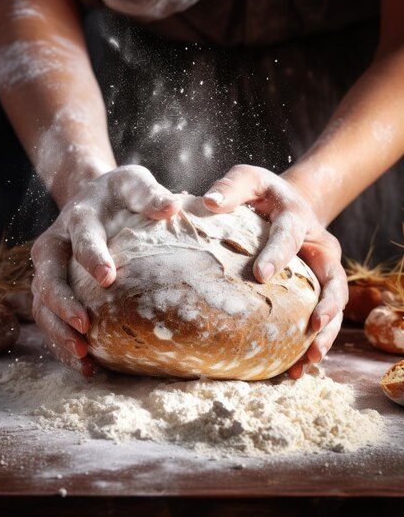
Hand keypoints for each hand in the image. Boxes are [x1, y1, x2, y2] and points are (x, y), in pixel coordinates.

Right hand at [31, 165, 180, 374]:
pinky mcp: (51, 288)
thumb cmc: (119, 193)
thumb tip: (170, 207)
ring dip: (59, 331)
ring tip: (83, 356)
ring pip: (42, 304)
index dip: (92, 257)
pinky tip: (85, 365)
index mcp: (78, 217)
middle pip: (49, 276)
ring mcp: (48, 269)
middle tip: (85, 327)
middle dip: (64, 303)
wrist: (93, 196)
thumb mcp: (133, 182)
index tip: (108, 278)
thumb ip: (148, 193)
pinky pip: (49, 318)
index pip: (82, 238)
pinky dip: (62, 343)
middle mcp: (55, 244)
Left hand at [203, 164, 347, 378]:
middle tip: (311, 327)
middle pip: (332, 278)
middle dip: (326, 305)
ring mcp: (321, 269)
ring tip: (309, 359)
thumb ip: (231, 187)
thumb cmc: (262, 192)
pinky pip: (321, 314)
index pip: (289, 235)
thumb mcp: (248, 179)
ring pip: (334, 303)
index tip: (260, 275)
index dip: (278, 254)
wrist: (287, 201)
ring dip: (326, 332)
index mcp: (298, 217)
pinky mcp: (316, 287)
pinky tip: (296, 366)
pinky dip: (313, 340)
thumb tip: (208, 202)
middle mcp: (318, 246)